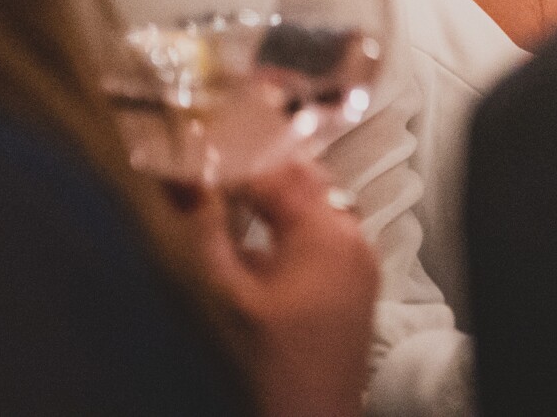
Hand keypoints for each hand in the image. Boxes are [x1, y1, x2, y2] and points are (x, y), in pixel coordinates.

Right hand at [179, 161, 376, 416]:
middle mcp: (352, 231)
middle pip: (308, 178)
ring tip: (243, 198)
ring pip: (324, 199)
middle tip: (223, 171)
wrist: (316, 409)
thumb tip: (191, 186)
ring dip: (286, 194)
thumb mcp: (229, 294)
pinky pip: (336, 227)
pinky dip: (305, 221)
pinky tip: (272, 236)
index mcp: (322, 230)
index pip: (275, 175)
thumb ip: (210, 233)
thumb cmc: (269, 356)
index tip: (202, 165)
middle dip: (264, 171)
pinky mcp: (365, 273)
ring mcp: (364, 252)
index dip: (234, 166)